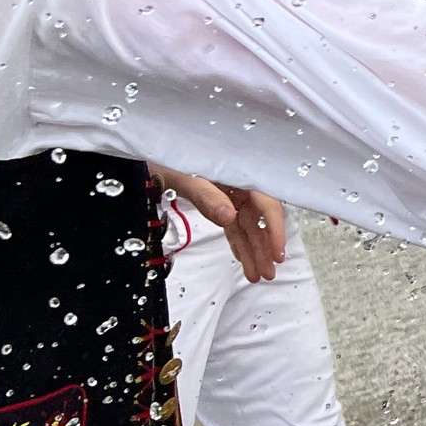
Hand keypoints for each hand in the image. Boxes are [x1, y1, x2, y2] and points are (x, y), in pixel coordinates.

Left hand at [148, 166, 288, 283]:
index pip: (266, 203)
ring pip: (245, 225)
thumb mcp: (185, 175)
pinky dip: (237, 241)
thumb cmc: (167, 157)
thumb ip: (207, 196)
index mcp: (240, 171)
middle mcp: (239, 183)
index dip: (274, 229)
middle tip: (269, 272)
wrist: (148, 151)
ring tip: (257, 275)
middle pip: (258, 218)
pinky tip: (242, 257)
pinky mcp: (216, 200)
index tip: (277, 253)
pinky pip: (231, 224)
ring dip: (251, 250)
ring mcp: (229, 192)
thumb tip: (229, 217)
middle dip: (264, 246)